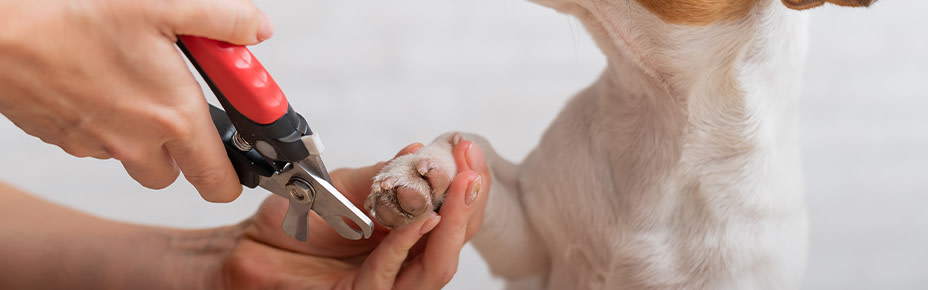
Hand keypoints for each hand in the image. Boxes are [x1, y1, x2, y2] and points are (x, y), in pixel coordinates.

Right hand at [0, 0, 273, 201]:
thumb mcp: (166, 4)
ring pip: (134, 158)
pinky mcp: (62, 137)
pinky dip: (107, 122)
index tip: (243, 155)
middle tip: (183, 103)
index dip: (236, 176)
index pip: (219, 181)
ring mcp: (95, 144)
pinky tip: (100, 81)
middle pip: (177, 173)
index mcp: (173, 118)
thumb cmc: (73, 14)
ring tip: (137, 81)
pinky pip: (97, 143)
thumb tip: (255, 29)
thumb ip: (223, 19)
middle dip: (187, 147)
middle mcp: (136, 142)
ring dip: (144, 133)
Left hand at [214, 140, 490, 288]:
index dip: (468, 183)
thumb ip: (383, 176)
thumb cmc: (296, 220)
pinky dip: (406, 243)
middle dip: (470, 203)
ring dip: (453, 225)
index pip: (453, 215)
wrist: (247, 246)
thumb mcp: (345, 186)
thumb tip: (421, 152)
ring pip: (436, 267)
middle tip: (472, 167)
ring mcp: (386, 285)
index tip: (467, 148)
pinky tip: (422, 218)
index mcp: (408, 233)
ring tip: (460, 187)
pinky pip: (390, 276)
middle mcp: (405, 262)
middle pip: (455, 242)